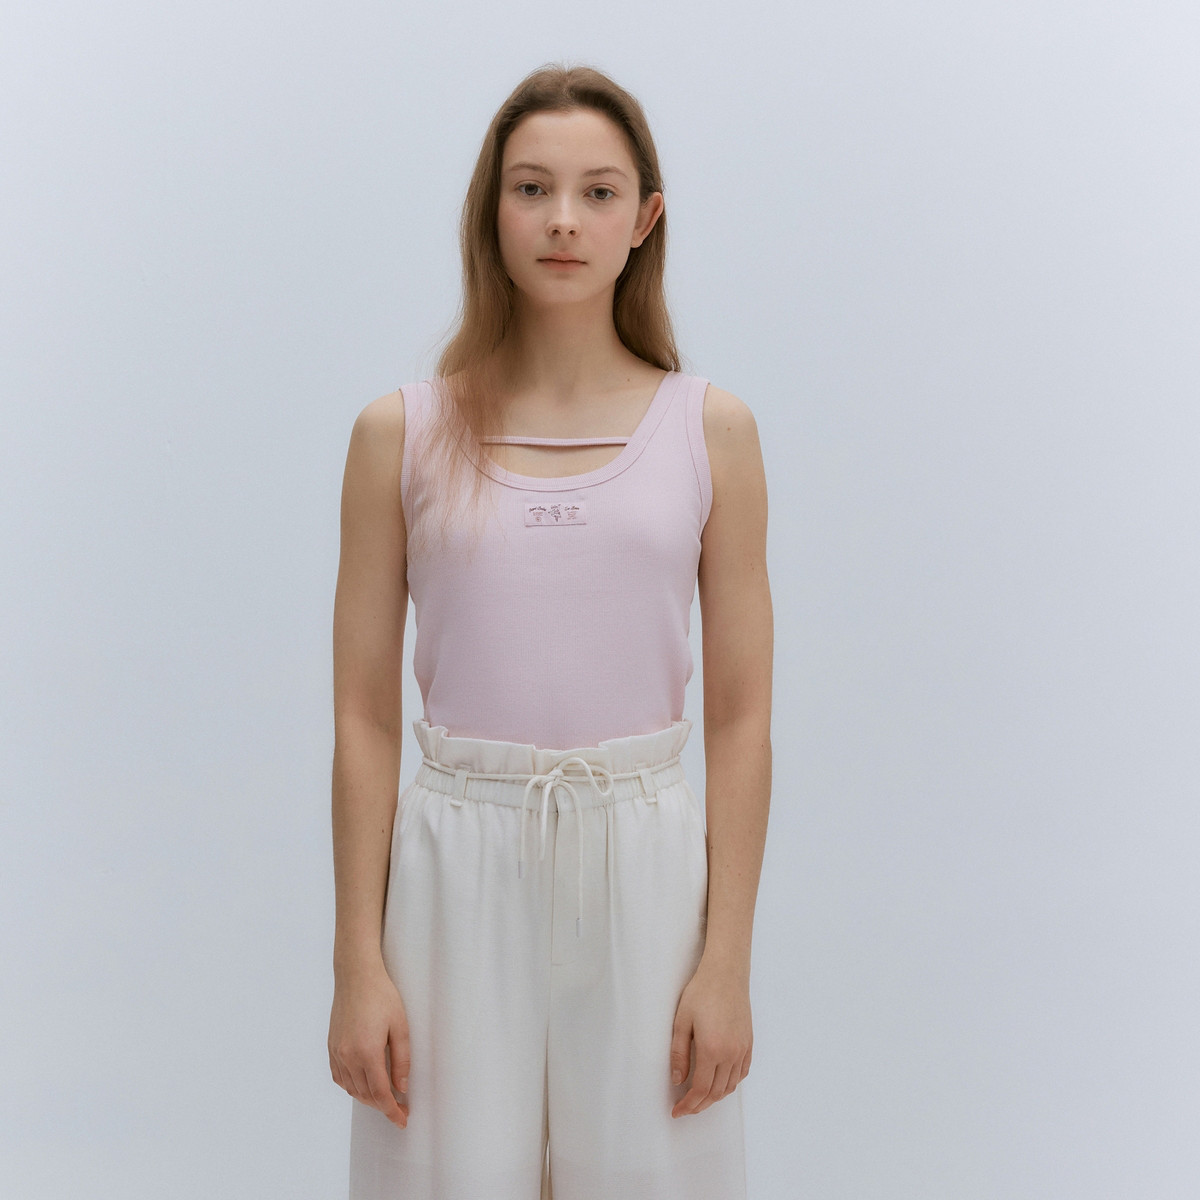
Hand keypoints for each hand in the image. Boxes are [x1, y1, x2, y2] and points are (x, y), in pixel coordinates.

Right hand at [328, 960, 409, 1128]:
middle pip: (365, 1095)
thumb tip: (401, 1087)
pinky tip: (363, 1084)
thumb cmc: (382, 996)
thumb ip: (402, 1060)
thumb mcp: (400, 1026)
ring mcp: (337, 1052)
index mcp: (367, 1052)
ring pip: (351, 1089)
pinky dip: (352, 1087)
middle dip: (383, 1106)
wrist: (356, 976)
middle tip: (400, 1108)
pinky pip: (340, 1077)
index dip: (392, 1111)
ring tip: (385, 1097)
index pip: (380, 1094)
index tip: (402, 1120)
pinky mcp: (331, 1046)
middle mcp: (348, 1056)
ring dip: (368, 1098)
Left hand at [669, 958, 752, 1117]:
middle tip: (685, 1108)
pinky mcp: (749, 1043)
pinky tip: (719, 1082)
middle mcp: (731, 1053)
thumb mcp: (682, 1021)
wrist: (726, 973)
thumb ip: (679, 1054)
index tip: (677, 1111)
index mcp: (712, 1049)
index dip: (688, 1105)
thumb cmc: (701, 992)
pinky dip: (730, 1084)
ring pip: (731, 1086)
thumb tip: (678, 1081)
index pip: (701, 1090)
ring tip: (699, 1098)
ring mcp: (743, 1049)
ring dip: (715, 1097)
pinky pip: (742, 1073)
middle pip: (717, 1093)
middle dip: (700, 1105)